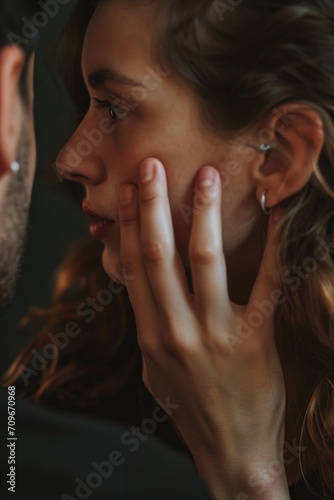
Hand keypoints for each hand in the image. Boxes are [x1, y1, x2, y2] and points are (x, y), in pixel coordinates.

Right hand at [118, 158, 288, 498]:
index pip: (132, 268)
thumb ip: (148, 322)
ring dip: (203, 214)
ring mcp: (216, 334)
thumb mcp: (154, 367)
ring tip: (207, 176)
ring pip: (204, 261)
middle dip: (153, 206)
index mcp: (149, 335)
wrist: (232, 451)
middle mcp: (176, 331)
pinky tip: (276, 213)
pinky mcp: (256, 338)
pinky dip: (272, 243)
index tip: (128, 190)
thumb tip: (141, 282)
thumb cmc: (191, 405)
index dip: (129, 225)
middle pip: (159, 256)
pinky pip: (265, 281)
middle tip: (152, 165)